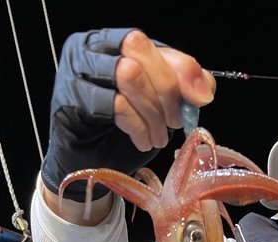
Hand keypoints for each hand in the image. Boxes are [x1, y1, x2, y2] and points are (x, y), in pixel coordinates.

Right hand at [40, 28, 214, 201]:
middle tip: (174, 122)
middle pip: (137, 49)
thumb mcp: (159, 106)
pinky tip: (143, 142)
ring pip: (128, 75)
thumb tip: (204, 90)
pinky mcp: (73, 99)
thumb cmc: (123, 131)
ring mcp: (78, 70)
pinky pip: (117, 106)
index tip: (199, 100)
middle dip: (166, 89)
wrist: (89, 162)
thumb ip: (182, 89)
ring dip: (152, 114)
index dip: (181, 68)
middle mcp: (93, 48)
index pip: (152, 42)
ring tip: (158, 138)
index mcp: (116, 43)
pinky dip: (138, 128)